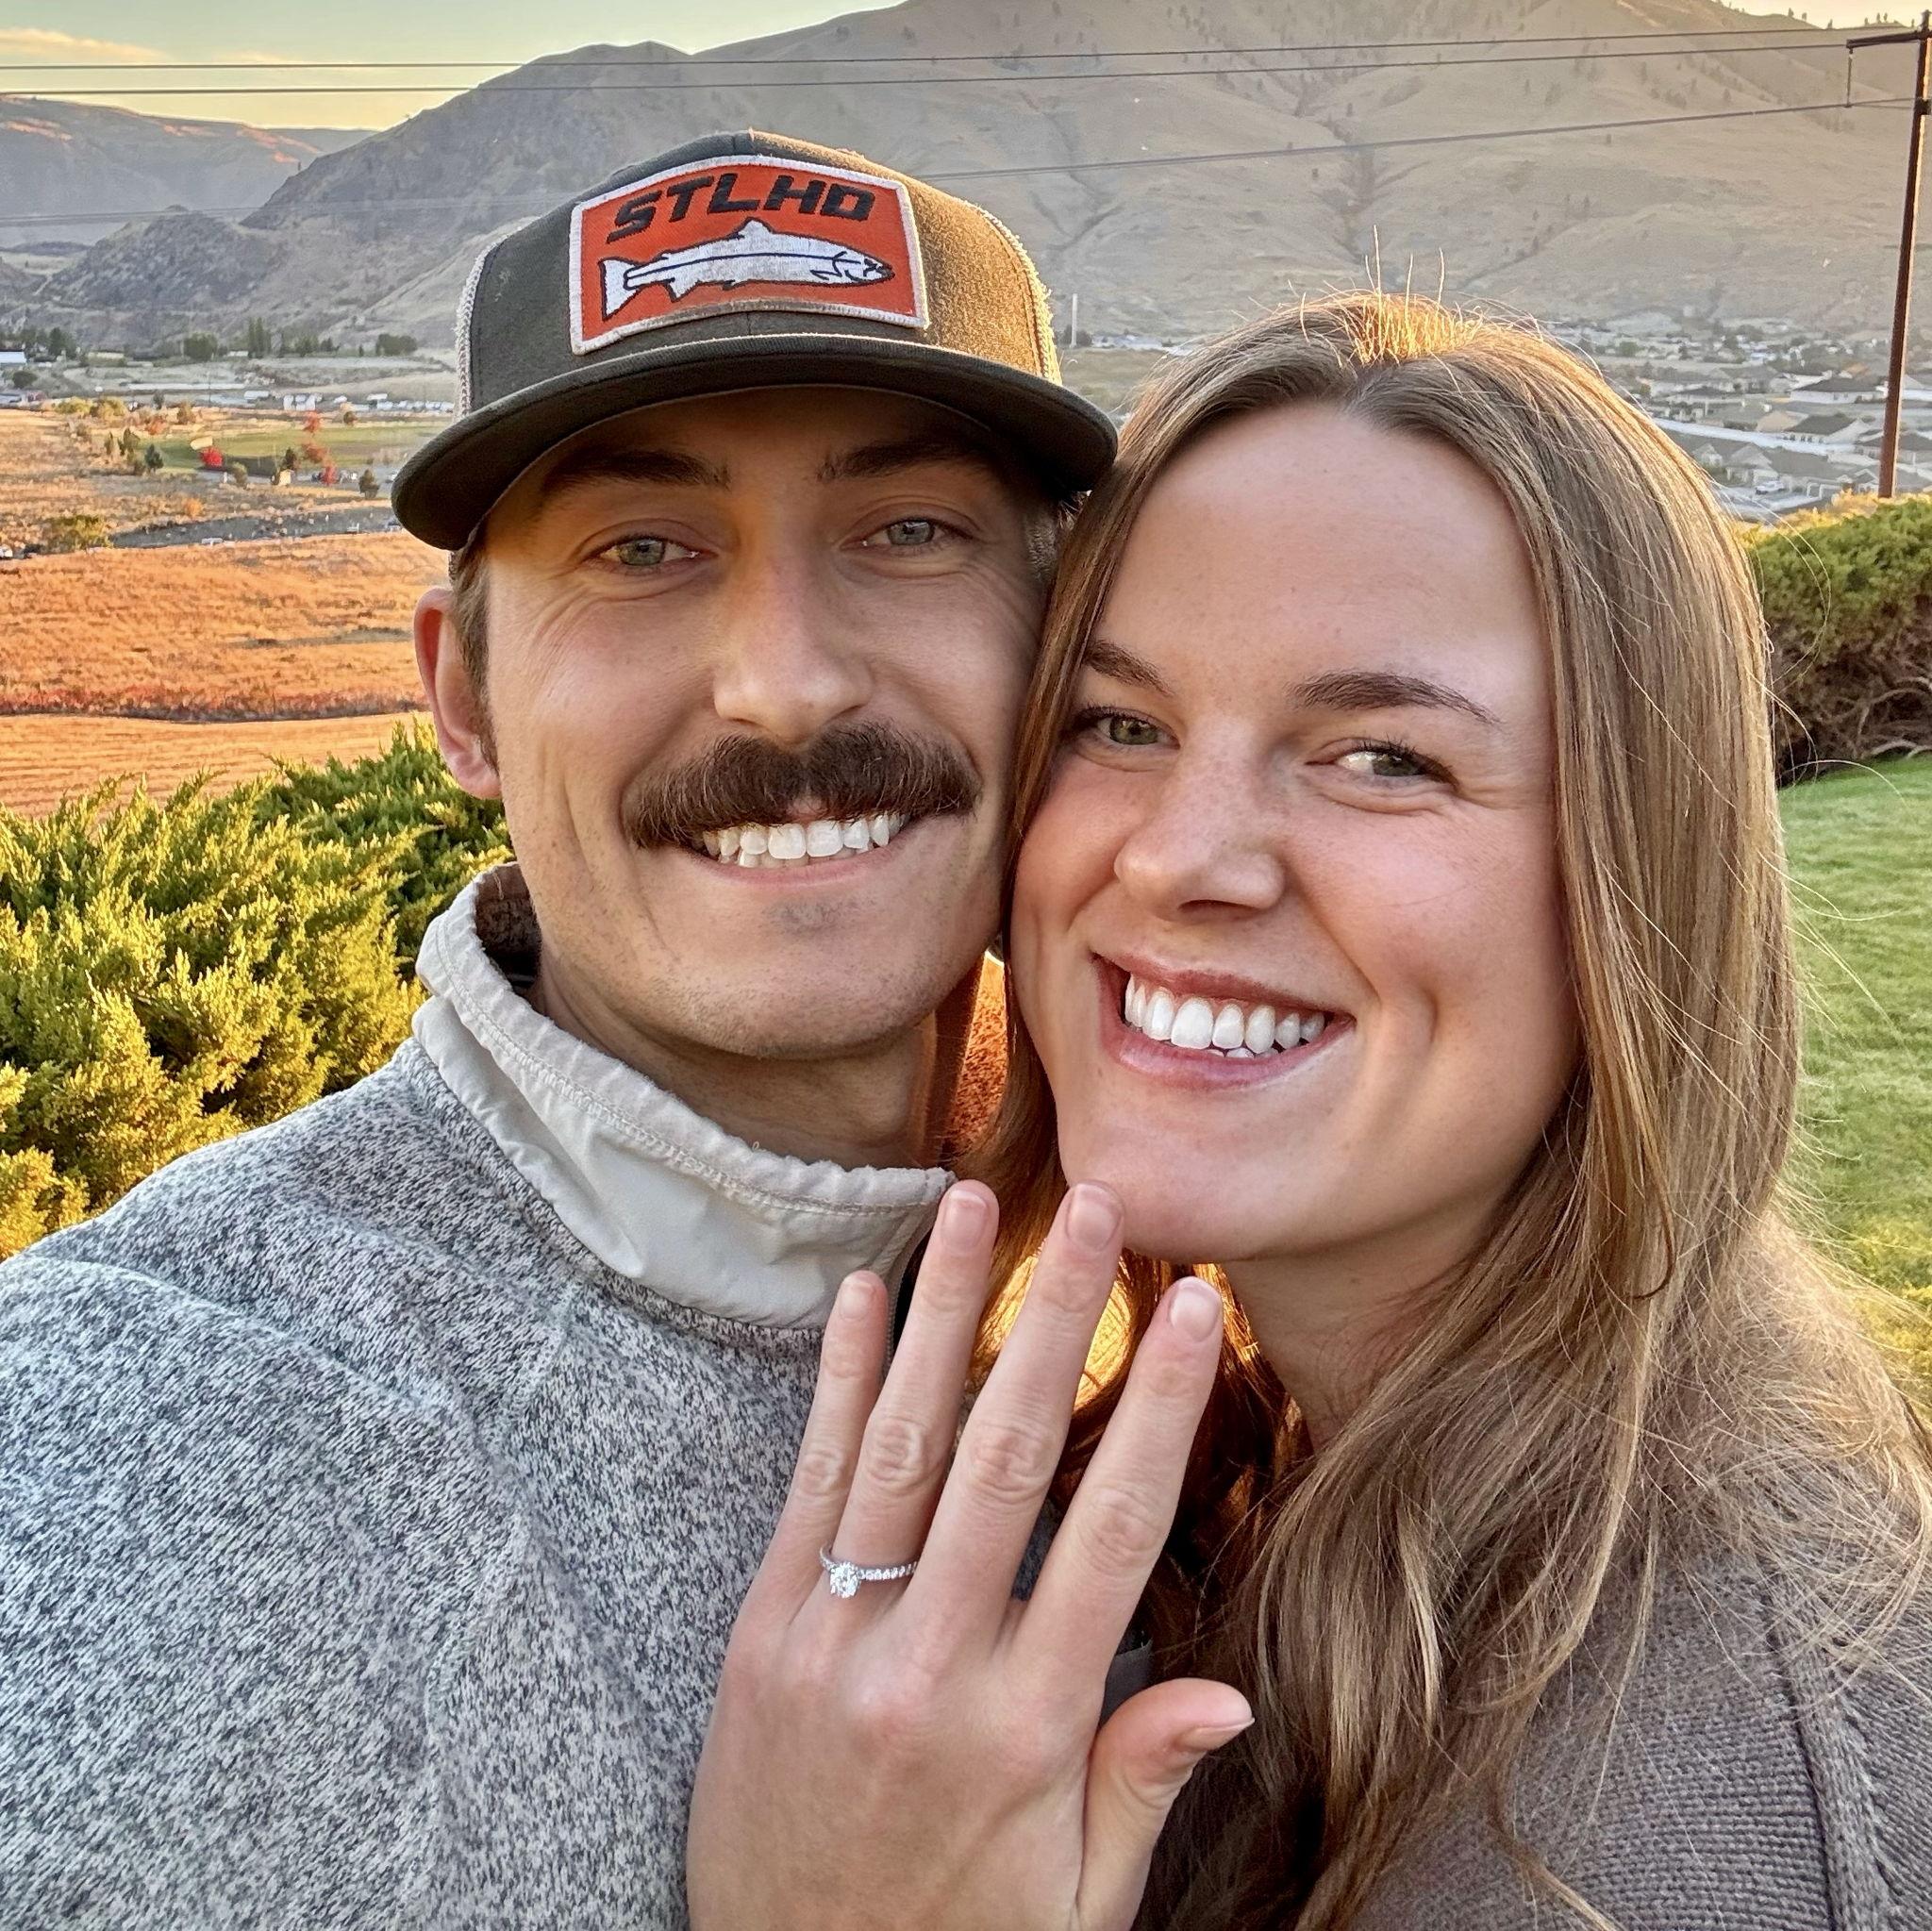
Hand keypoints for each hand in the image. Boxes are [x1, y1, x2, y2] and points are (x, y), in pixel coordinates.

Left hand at [685, 1179, 1249, 1930]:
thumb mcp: (1076, 1905)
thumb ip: (1141, 1782)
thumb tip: (1226, 1691)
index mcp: (1026, 1726)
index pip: (1114, 1529)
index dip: (1160, 1406)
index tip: (1194, 1306)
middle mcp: (928, 1663)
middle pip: (1008, 1454)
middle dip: (1056, 1316)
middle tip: (1094, 1206)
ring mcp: (833, 1637)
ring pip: (899, 1443)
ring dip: (942, 1313)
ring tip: (972, 1205)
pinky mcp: (762, 1632)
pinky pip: (806, 1485)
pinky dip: (835, 1383)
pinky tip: (860, 1297)